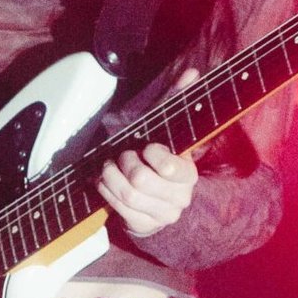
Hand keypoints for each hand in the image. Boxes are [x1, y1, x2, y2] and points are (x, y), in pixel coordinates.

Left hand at [97, 68, 200, 239]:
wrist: (160, 198)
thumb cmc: (160, 157)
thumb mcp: (167, 130)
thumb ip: (178, 101)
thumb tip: (192, 73)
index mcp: (188, 173)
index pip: (169, 166)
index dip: (151, 153)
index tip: (147, 146)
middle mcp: (180, 197)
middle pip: (141, 180)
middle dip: (126, 162)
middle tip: (124, 154)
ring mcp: (162, 214)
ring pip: (126, 194)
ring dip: (111, 176)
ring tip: (109, 166)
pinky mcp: (144, 225)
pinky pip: (118, 208)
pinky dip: (106, 191)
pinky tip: (105, 180)